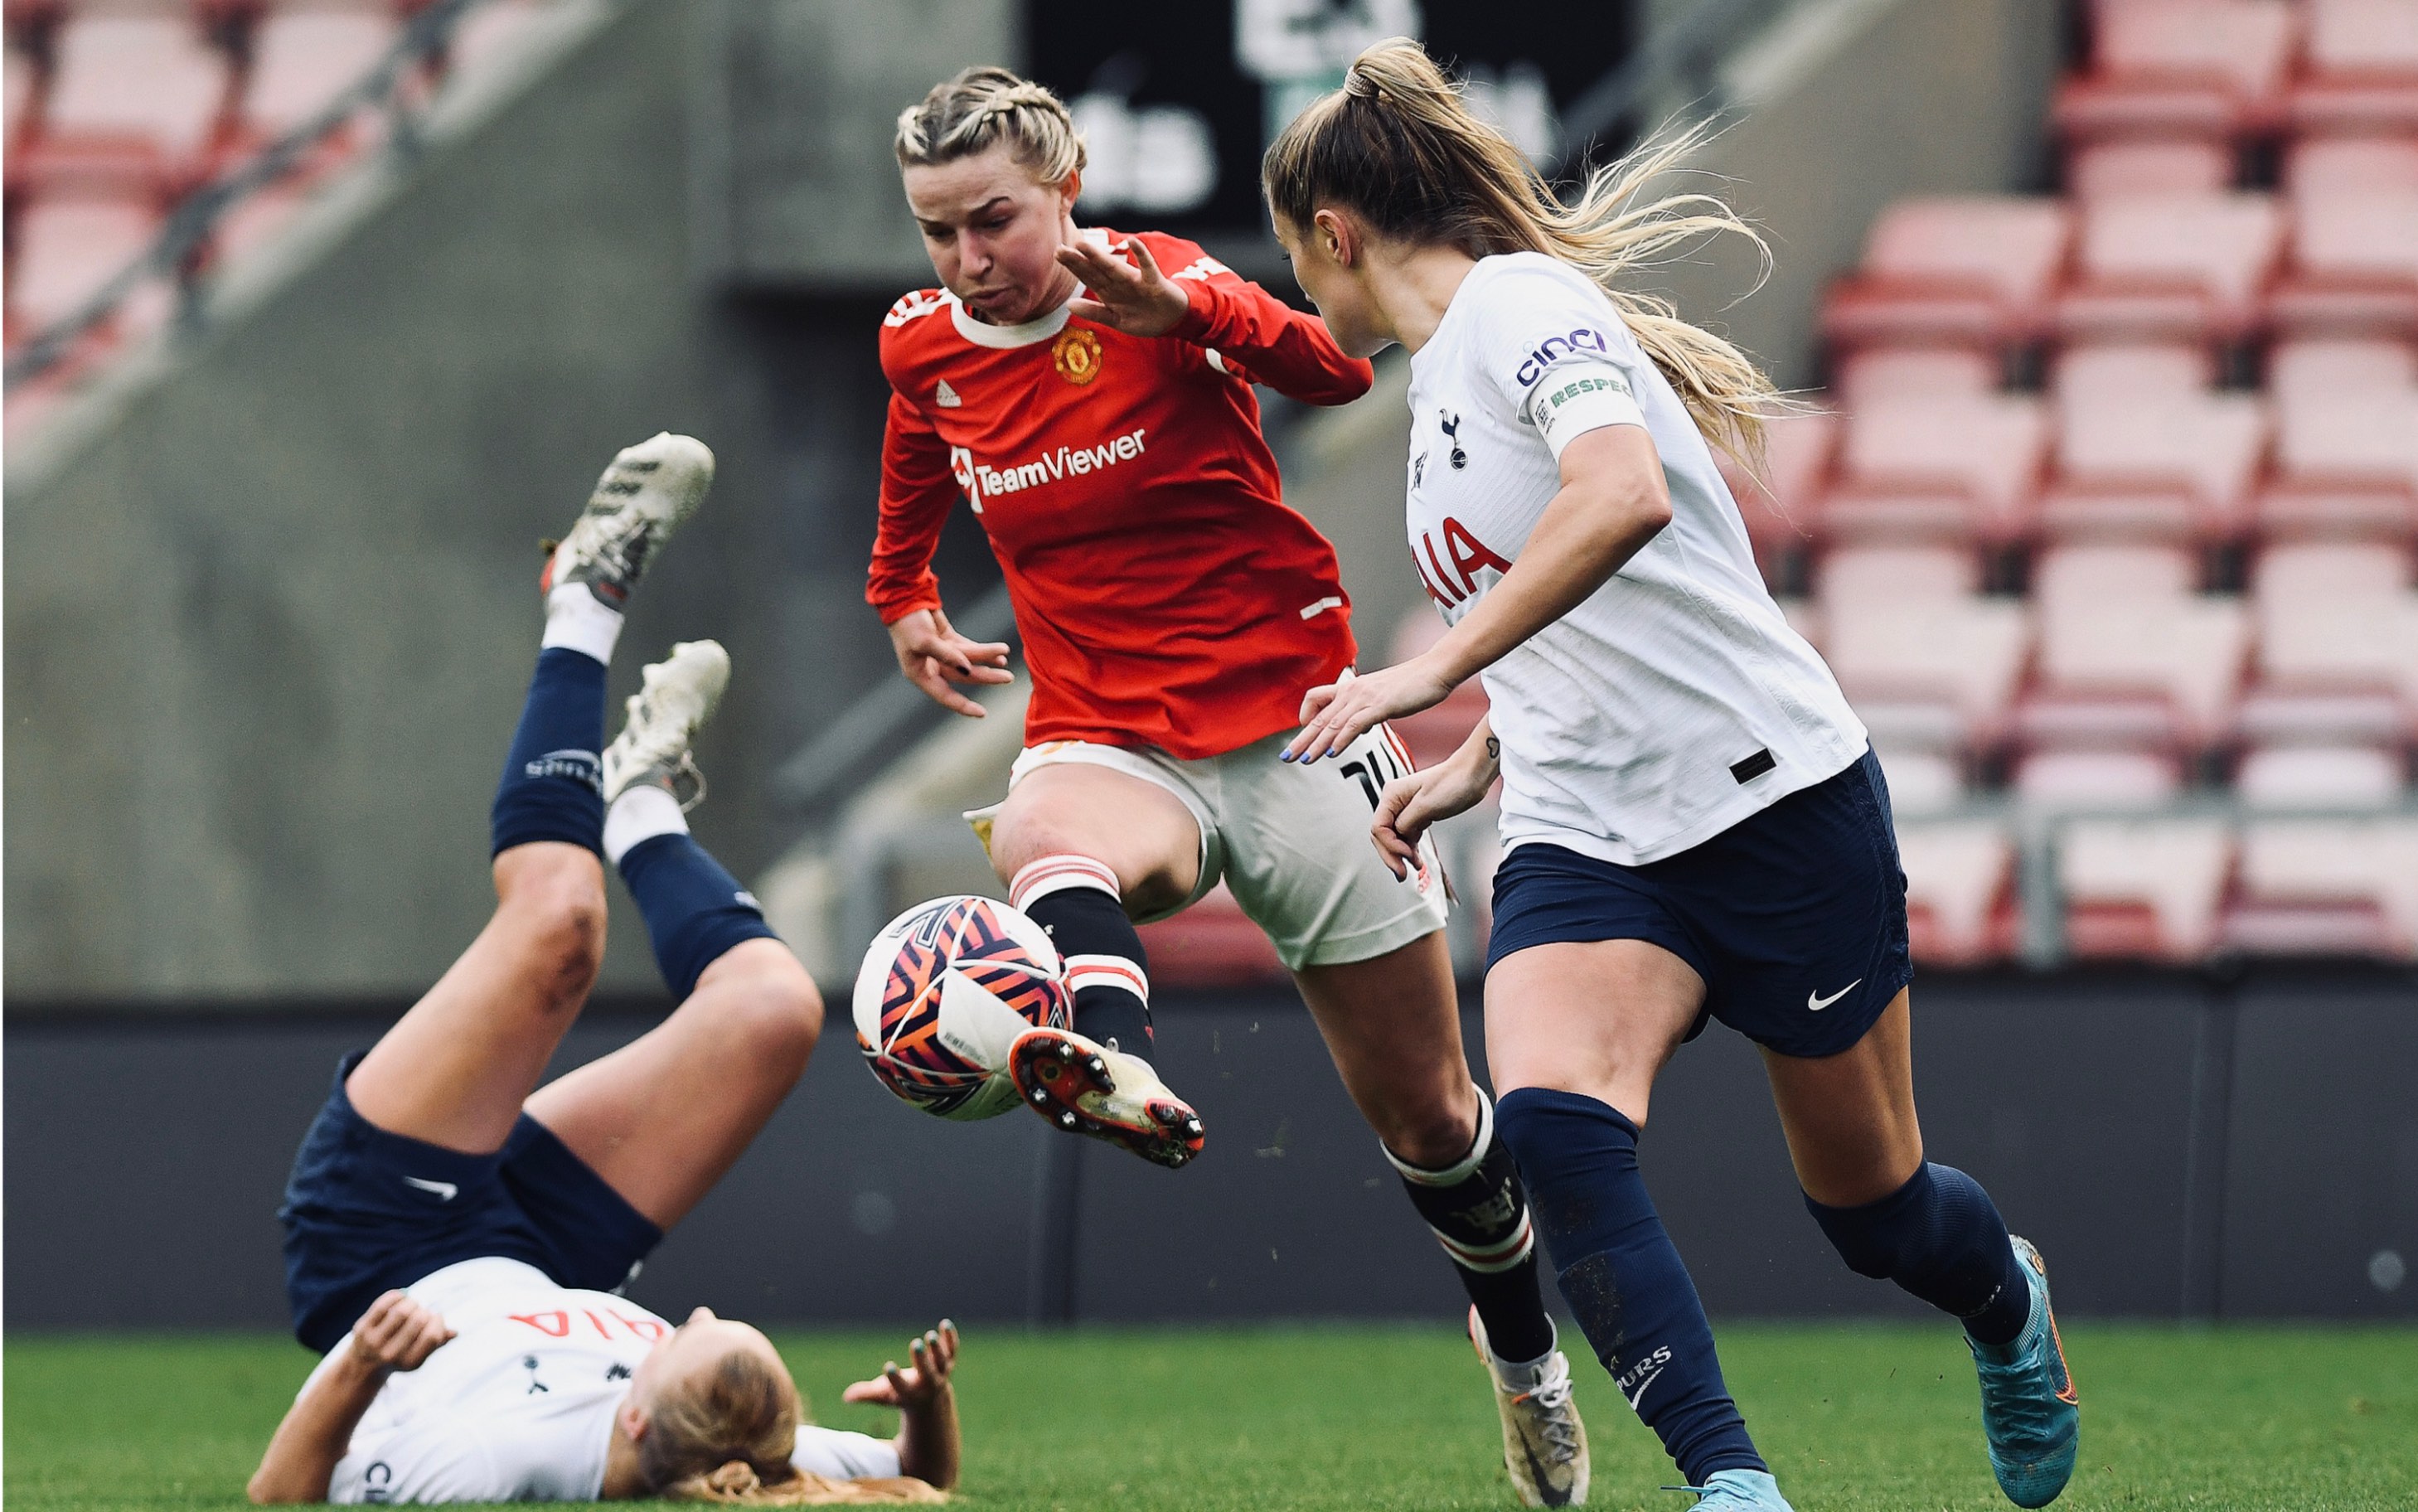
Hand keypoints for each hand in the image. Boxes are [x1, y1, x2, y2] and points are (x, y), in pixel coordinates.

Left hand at [346, 1291, 454, 1372]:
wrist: (363, 1365)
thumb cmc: (400, 1356)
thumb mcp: (419, 1355)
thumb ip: (436, 1343)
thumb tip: (454, 1332)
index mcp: (410, 1363)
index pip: (432, 1336)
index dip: (438, 1321)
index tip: (436, 1318)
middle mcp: (391, 1355)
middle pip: (417, 1320)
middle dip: (424, 1311)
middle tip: (422, 1312)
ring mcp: (374, 1342)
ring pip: (400, 1311)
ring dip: (411, 1303)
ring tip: (412, 1305)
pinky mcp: (362, 1329)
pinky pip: (382, 1305)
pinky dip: (396, 1296)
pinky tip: (401, 1297)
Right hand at [841, 1321, 957, 1410]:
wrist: (931, 1401)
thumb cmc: (902, 1395)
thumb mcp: (884, 1397)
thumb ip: (866, 1394)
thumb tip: (846, 1397)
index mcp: (910, 1394)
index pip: (902, 1387)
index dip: (895, 1378)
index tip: (888, 1366)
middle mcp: (928, 1384)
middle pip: (928, 1372)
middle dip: (922, 1359)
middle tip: (916, 1344)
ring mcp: (941, 1372)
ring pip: (943, 1361)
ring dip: (938, 1349)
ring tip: (930, 1335)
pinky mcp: (949, 1360)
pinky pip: (952, 1349)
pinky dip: (950, 1338)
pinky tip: (945, 1324)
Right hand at [889, 611, 1012, 717]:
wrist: (904, 599)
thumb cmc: (908, 624)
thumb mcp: (925, 641)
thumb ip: (948, 656)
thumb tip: (968, 669)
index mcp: (920, 674)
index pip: (945, 696)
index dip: (963, 706)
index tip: (982, 713)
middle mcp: (931, 667)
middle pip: (964, 676)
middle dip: (986, 676)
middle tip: (1007, 677)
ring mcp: (941, 653)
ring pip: (969, 661)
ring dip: (987, 659)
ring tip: (1005, 658)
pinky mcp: (947, 640)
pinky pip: (968, 648)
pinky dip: (982, 650)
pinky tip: (998, 653)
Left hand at [1059, 236, 1189, 337]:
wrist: (1172, 319)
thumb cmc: (1143, 316)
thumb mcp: (1115, 319)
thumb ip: (1094, 312)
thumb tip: (1069, 305)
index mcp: (1109, 291)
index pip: (1088, 276)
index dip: (1073, 266)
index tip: (1057, 253)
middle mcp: (1120, 283)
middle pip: (1096, 270)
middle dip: (1078, 261)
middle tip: (1060, 248)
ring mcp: (1137, 281)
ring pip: (1115, 268)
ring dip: (1100, 258)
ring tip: (1084, 245)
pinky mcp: (1154, 282)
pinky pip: (1148, 268)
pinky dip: (1142, 256)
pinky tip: (1133, 242)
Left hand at [1283, 660, 1457, 765]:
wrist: (1436, 670)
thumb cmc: (1413, 684)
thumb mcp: (1383, 698)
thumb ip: (1368, 710)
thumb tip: (1360, 726)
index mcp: (1352, 688)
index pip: (1316, 699)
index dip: (1305, 717)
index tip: (1301, 734)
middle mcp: (1353, 691)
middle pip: (1319, 717)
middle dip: (1301, 739)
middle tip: (1285, 757)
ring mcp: (1365, 697)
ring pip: (1333, 723)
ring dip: (1316, 743)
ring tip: (1303, 759)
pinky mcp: (1380, 705)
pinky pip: (1354, 725)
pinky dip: (1341, 739)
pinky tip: (1332, 753)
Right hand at [1371, 752, 1494, 878]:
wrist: (1472, 776)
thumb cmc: (1452, 783)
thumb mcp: (1426, 805)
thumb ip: (1406, 823)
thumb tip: (1398, 837)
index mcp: (1391, 795)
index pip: (1378, 828)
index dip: (1390, 846)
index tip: (1407, 855)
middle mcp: (1394, 802)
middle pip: (1383, 836)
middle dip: (1392, 855)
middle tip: (1402, 873)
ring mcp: (1405, 810)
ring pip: (1394, 839)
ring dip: (1401, 856)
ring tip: (1414, 869)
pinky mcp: (1417, 816)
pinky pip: (1406, 837)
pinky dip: (1409, 849)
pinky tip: (1416, 860)